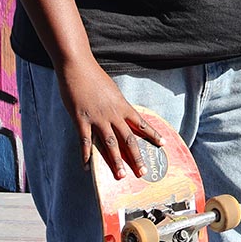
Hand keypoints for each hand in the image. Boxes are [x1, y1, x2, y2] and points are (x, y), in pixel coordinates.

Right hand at [57, 58, 163, 178]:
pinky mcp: (81, 119)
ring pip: (110, 144)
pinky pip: (85, 141)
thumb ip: (116, 104)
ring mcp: (97, 118)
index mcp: (122, 106)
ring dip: (116, 161)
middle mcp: (113, 114)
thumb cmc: (93, 76)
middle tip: (142, 172)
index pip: (141, 123)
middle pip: (128, 139)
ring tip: (121, 176)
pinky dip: (86, 156)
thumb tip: (120, 114)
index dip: (152, 134)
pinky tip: (88, 167)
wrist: (77, 66)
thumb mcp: (111, 90)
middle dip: (136, 156)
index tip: (163, 144)